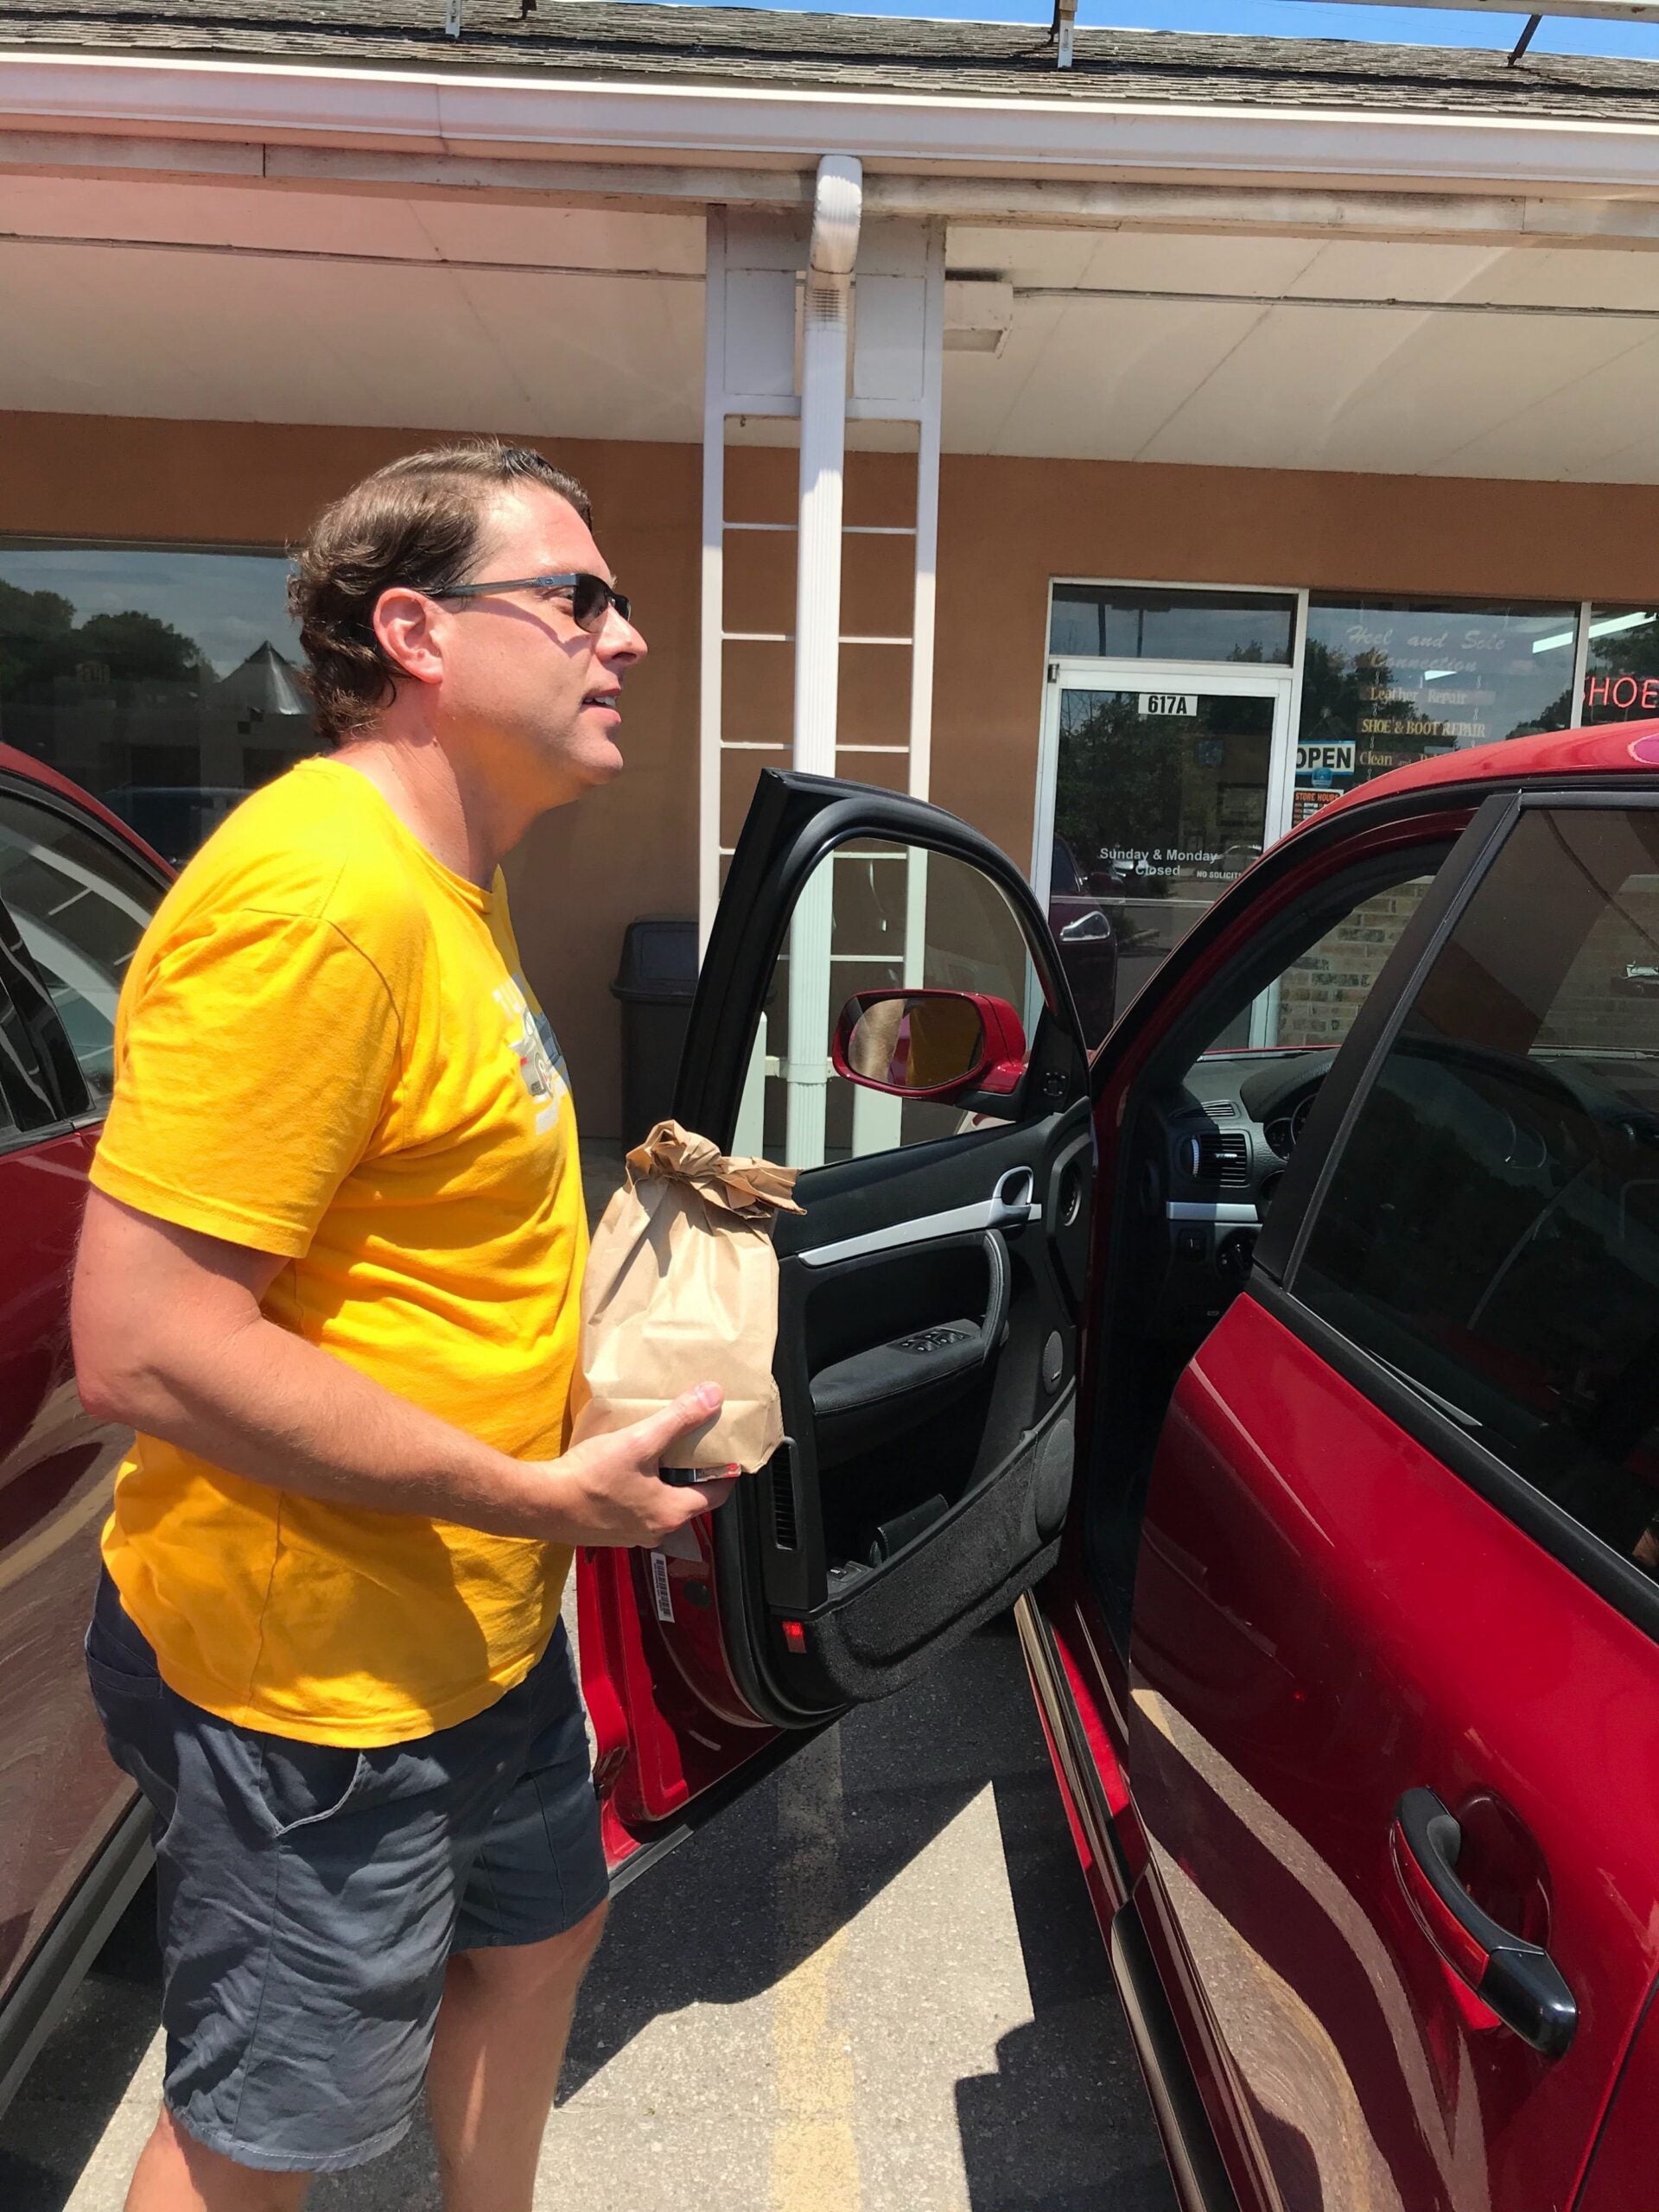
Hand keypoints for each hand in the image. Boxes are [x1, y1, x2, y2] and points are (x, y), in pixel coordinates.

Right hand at [541, 1383, 735, 1546]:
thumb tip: (713, 1396)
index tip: (727, 1454)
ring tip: (660, 1455)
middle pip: (688, 1501)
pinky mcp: (609, 1532)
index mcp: (671, 1514)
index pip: (716, 1495)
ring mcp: (631, 1535)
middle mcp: (656, 1531)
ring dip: (664, 1483)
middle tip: (692, 1448)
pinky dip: (640, 1491)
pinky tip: (626, 1471)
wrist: (542, 1503)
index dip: (725, 1473)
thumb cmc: (591, 1477)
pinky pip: (636, 1510)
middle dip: (692, 1475)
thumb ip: (678, 1419)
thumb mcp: (639, 1441)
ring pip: (660, 1505)